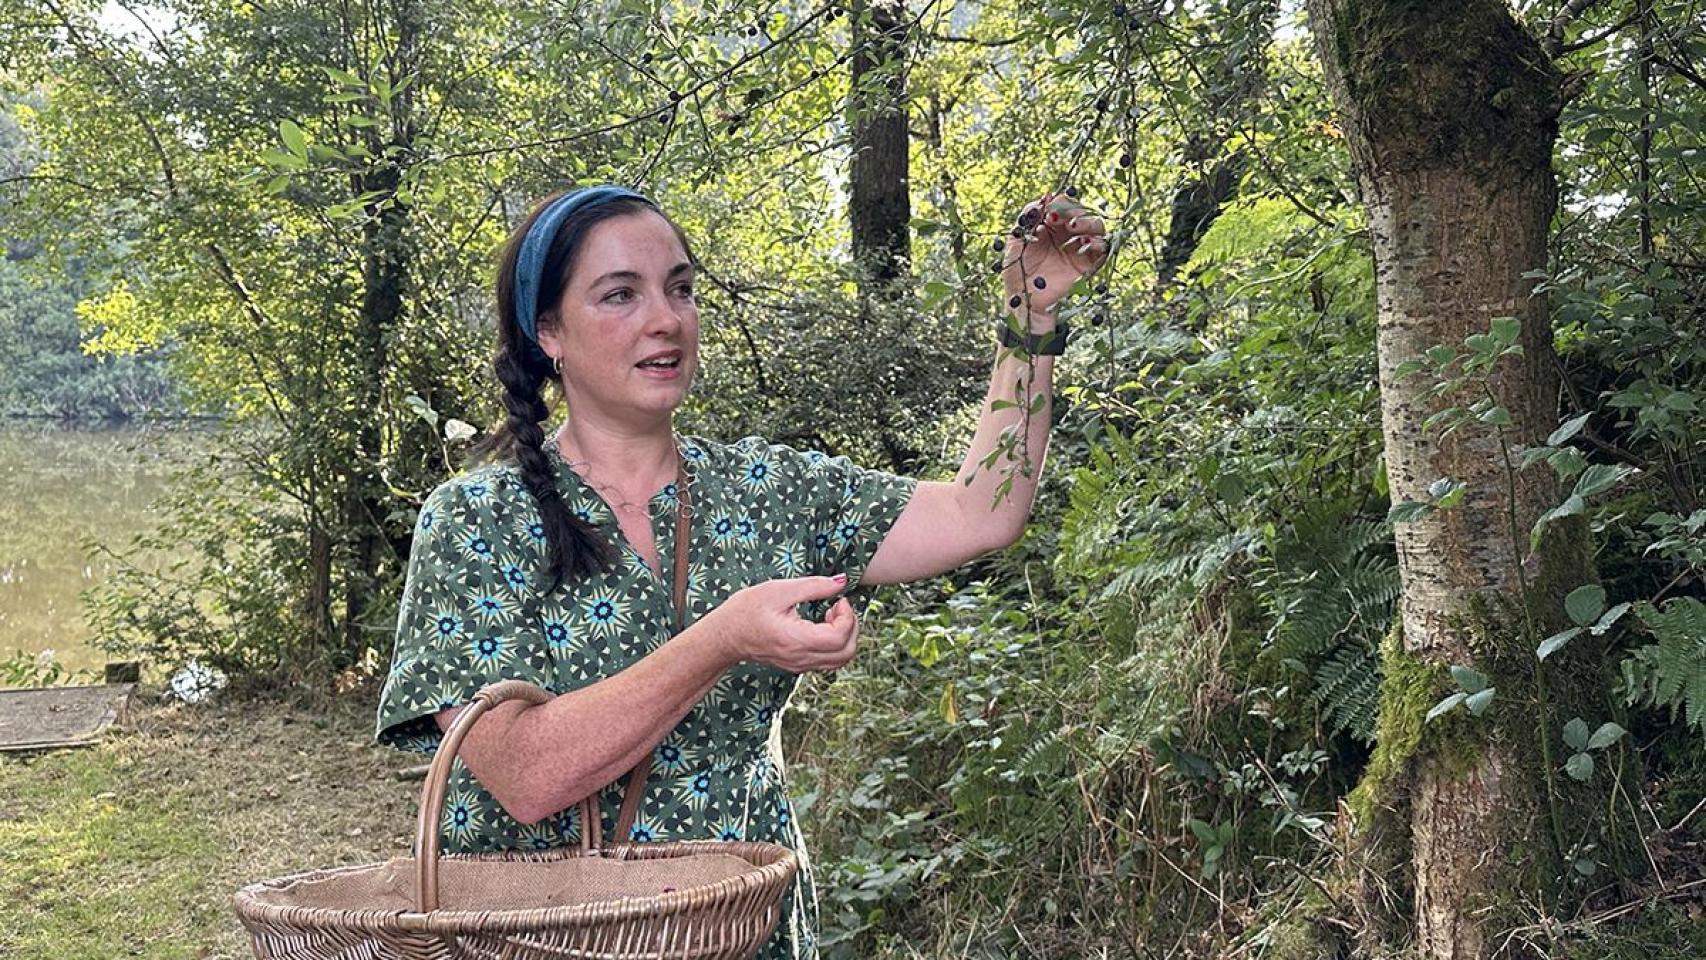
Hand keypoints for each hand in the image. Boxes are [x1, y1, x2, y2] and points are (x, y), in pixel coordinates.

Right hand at [705, 575, 860, 673]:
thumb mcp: (780, 590)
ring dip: (845, 636)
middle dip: (852, 627)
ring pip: (841, 660)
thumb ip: (814, 586)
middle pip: (846, 653)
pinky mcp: (799, 665)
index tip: (838, 599)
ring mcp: (800, 665)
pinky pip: (829, 661)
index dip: (848, 616)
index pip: (840, 638)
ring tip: (830, 615)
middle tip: (839, 607)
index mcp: (796, 640)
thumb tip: (841, 582)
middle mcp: (801, 658)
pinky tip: (822, 625)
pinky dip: (836, 644)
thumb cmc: (746, 610)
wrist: (725, 635)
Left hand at [1000, 192, 1109, 323]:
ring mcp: (1079, 249)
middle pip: (1082, 212)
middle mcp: (1067, 235)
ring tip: (1073, 226)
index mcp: (1051, 226)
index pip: (1063, 205)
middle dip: (1074, 210)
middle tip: (1061, 217)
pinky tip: (1084, 242)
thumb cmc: (1017, 272)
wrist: (1024, 302)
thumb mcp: (1016, 239)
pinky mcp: (1088, 265)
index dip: (1059, 204)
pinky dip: (1097, 242)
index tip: (1048, 211)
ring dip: (1088, 222)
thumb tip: (1044, 198)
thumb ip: (1028, 217)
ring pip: (1096, 226)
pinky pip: (1102, 249)